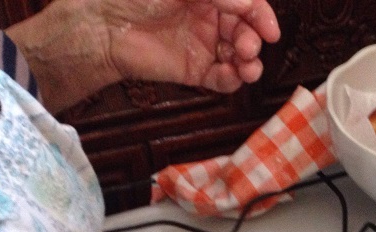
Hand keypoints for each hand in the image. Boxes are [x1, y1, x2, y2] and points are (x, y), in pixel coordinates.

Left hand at [103, 0, 280, 91]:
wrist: (104, 25)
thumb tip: (249, 5)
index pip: (247, 4)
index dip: (262, 16)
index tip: (271, 31)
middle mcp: (210, 18)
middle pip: (246, 31)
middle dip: (253, 41)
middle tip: (248, 48)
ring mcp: (203, 45)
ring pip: (238, 56)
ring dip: (249, 63)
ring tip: (247, 67)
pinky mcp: (194, 71)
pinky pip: (222, 79)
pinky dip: (232, 80)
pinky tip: (233, 77)